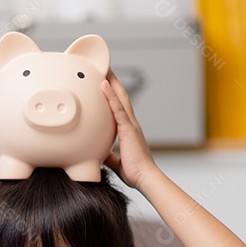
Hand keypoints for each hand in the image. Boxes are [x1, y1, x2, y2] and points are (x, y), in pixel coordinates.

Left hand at [101, 70, 159, 189]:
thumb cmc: (135, 173)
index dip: (113, 95)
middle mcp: (131, 124)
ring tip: (103, 68)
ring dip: (112, 82)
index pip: (119, 108)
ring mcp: (131, 125)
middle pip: (121, 97)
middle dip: (113, 82)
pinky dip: (110, 96)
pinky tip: (103, 84)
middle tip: (105, 67)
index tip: (106, 83)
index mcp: (128, 130)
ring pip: (120, 98)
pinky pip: (118, 109)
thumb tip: (100, 155)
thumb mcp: (116, 162)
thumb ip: (109, 156)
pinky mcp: (129, 129)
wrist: (145, 179)